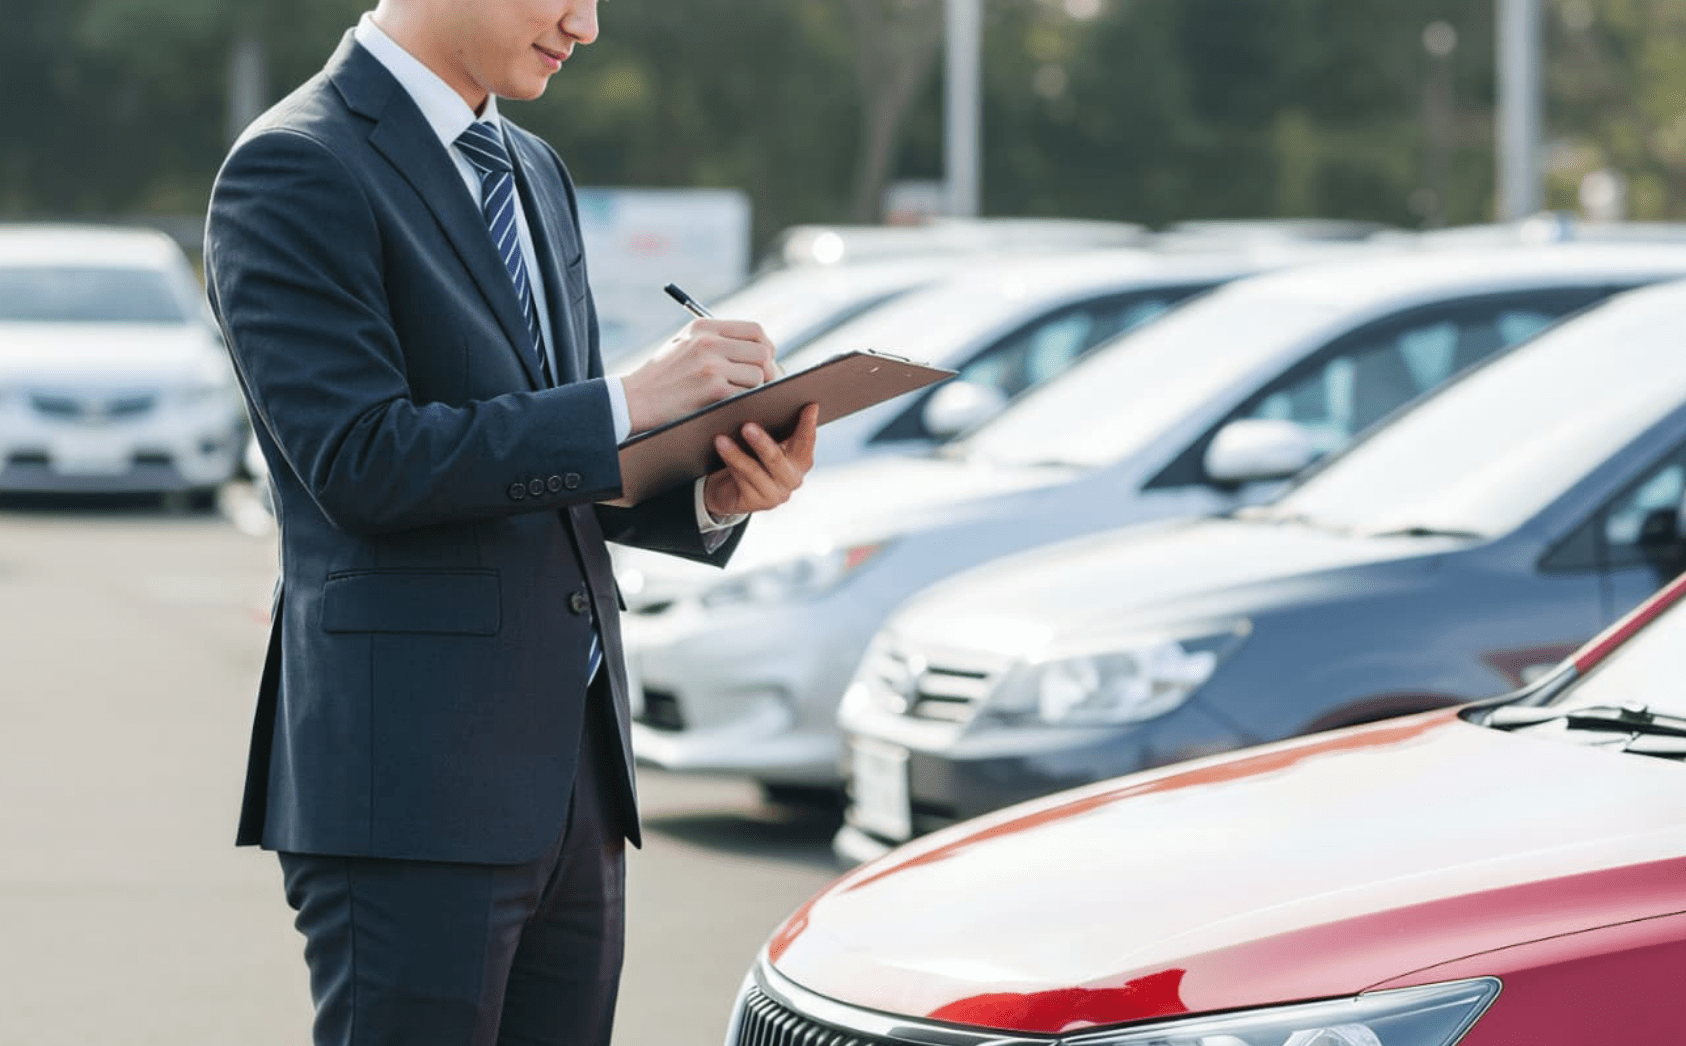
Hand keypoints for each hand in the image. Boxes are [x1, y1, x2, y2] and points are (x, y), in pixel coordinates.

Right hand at [622, 319, 778, 432]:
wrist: (633, 400)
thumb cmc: (661, 377)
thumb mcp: (683, 344)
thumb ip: (715, 339)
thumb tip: (757, 347)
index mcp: (703, 327)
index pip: (755, 330)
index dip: (767, 346)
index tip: (764, 361)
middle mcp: (708, 342)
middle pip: (762, 352)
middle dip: (768, 370)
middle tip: (762, 384)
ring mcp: (710, 365)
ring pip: (758, 375)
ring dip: (756, 389)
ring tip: (742, 395)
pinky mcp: (711, 389)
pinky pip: (747, 393)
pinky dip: (746, 401)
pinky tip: (734, 405)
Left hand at [703, 404, 818, 516]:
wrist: (730, 489)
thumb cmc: (750, 456)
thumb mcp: (764, 441)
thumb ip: (774, 427)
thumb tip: (766, 397)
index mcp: (800, 460)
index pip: (806, 442)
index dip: (808, 425)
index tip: (809, 405)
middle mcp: (793, 479)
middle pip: (778, 459)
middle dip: (762, 442)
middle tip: (747, 425)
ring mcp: (776, 494)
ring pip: (755, 471)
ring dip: (737, 454)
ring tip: (721, 439)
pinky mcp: (757, 504)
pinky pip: (741, 480)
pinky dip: (729, 462)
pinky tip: (719, 448)